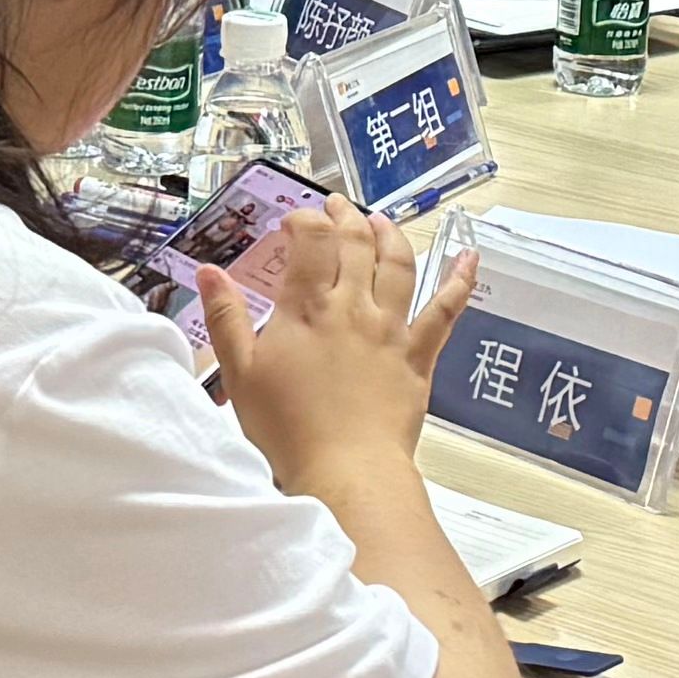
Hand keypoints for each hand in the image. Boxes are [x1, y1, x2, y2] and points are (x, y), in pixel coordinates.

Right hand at [208, 210, 470, 492]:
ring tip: (381, 221)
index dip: (303, 220)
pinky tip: (470, 259)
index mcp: (306, 308)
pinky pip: (445, 310)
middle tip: (337, 206)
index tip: (292, 221)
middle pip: (355, 243)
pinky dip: (460, 280)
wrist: (347, 470)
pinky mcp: (418, 355)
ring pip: (397, 264)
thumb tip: (208, 271)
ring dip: (390, 235)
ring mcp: (390, 328)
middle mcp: (352, 307)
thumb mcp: (240, 373)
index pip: (310, 240)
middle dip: (345, 216)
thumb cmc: (288, 429)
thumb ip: (225, 317)